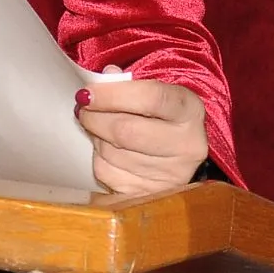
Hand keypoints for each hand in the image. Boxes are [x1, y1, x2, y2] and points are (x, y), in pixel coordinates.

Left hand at [75, 78, 208, 194]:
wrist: (180, 152)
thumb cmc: (163, 115)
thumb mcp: (156, 91)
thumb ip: (129, 83)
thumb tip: (105, 78)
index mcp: (190, 111)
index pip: (151, 98)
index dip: (113, 94)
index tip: (88, 92)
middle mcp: (187, 145)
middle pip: (126, 131)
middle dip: (95, 118)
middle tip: (83, 108)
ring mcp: (171, 175)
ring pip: (112, 153)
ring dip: (96, 137)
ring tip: (98, 127)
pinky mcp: (150, 194)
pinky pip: (107, 173)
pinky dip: (99, 158)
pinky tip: (106, 149)